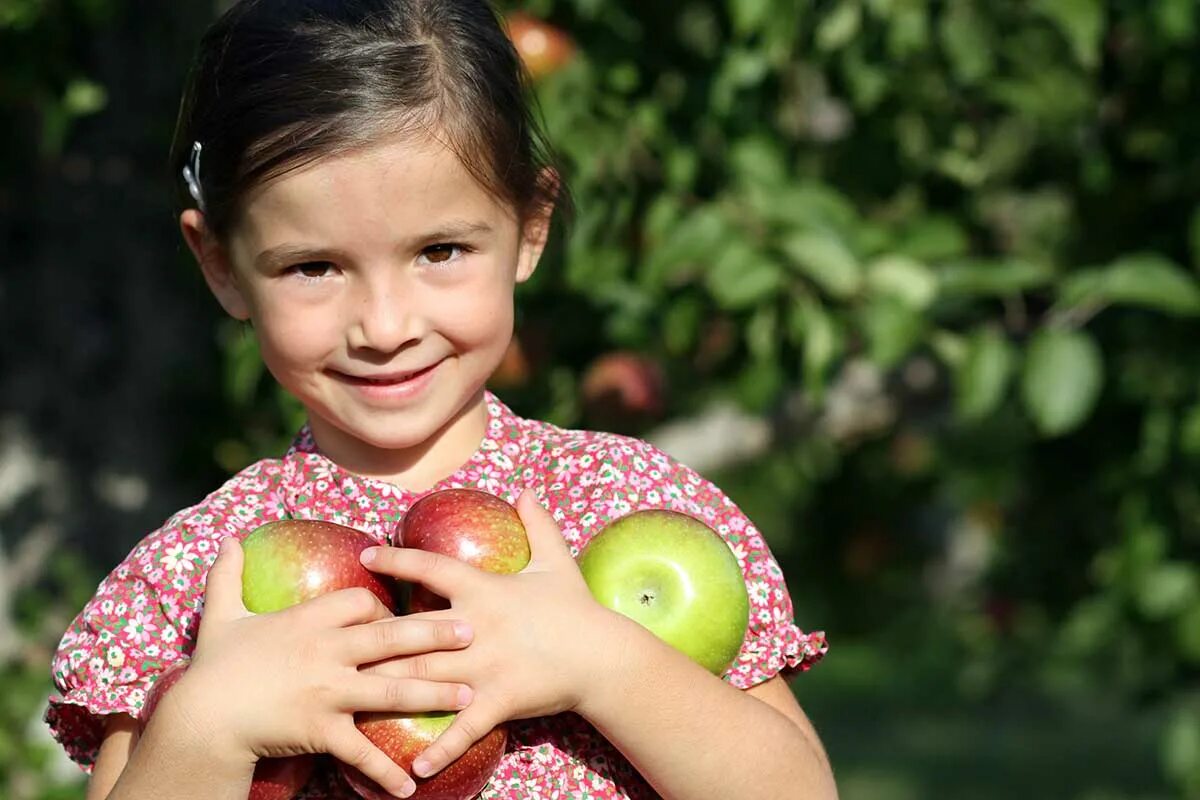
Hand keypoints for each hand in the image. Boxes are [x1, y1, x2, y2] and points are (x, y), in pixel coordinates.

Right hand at [176, 537, 476, 797]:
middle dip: (435, 634)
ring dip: (433, 693)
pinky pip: (360, 751)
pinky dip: (386, 770)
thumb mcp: (222, 616)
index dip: (384, 606)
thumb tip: (227, 539)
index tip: (401, 616)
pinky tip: (411, 785)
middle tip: (472, 631)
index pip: (362, 601)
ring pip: (391, 690)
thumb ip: (229, 576)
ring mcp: (327, 692)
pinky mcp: (320, 730)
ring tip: (468, 694)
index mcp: (309, 621)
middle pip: (391, 638)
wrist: (202, 719)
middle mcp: (326, 652)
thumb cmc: (214, 667)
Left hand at [359, 490, 625, 778]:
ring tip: (349, 700)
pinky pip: (463, 728)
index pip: (431, 569)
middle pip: (411, 633)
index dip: (397, 559)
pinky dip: (439, 748)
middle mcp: (475, 628)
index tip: (367, 555)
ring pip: (424, 678)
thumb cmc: (575, 607)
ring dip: (386, 690)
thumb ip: (537, 524)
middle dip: (372, 639)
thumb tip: (526, 490)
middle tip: (334, 644)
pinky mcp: (499, 701)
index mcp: (483, 590)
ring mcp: (484, 668)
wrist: (603, 656)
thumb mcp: (555, 561)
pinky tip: (413, 768)